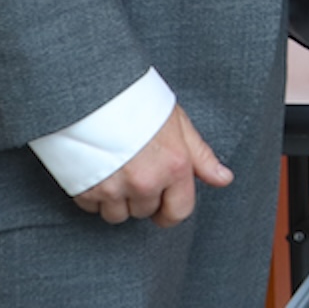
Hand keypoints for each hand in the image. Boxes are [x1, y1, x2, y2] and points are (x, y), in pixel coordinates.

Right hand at [72, 104, 230, 226]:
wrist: (96, 93)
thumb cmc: (140, 103)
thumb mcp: (179, 125)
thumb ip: (201, 157)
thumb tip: (224, 179)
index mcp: (174, 167)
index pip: (179, 212)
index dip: (170, 212)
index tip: (163, 208)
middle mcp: (146, 182)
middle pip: (144, 212)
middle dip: (141, 197)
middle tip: (135, 169)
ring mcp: (114, 188)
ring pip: (116, 215)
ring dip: (116, 200)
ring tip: (115, 170)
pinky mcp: (85, 189)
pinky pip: (90, 208)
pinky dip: (93, 195)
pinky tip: (96, 170)